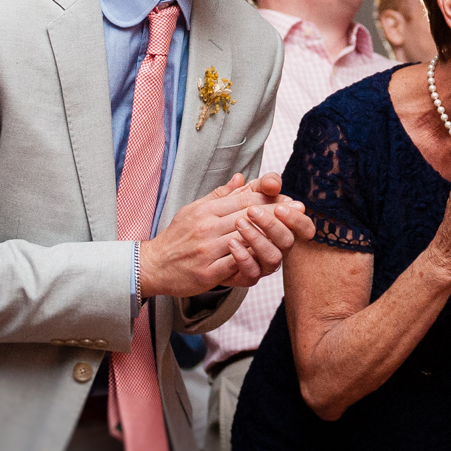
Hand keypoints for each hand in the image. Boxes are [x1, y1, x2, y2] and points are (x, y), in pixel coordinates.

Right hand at [141, 174, 311, 297]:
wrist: (154, 265)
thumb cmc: (177, 237)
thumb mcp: (194, 209)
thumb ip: (220, 195)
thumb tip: (241, 178)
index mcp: (205, 210)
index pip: (242, 200)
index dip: (267, 198)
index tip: (287, 197)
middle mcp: (206, 228)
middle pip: (248, 217)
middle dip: (275, 213)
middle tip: (297, 211)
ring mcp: (207, 250)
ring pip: (245, 239)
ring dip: (268, 236)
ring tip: (288, 233)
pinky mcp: (207, 272)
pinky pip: (235, 264)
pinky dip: (252, 259)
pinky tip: (267, 257)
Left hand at [225, 182, 316, 287]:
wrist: (205, 240)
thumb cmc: (231, 213)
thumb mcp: (245, 194)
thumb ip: (261, 186)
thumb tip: (273, 183)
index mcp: (283, 227)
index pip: (304, 227)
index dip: (297, 219)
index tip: (280, 207)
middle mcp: (278, 247)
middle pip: (288, 241)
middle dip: (272, 225)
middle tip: (252, 211)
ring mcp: (264, 264)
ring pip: (273, 258)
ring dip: (257, 239)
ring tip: (239, 223)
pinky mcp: (248, 276)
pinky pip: (252, 272)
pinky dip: (243, 257)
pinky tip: (231, 243)